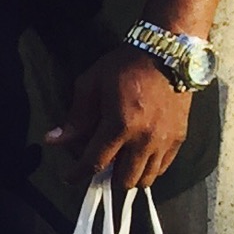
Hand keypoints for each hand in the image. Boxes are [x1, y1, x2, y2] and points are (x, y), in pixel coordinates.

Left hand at [47, 44, 193, 190]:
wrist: (167, 53)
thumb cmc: (125, 66)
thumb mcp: (91, 85)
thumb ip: (76, 117)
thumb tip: (54, 140)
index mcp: (120, 125)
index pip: (95, 162)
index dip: (78, 174)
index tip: (68, 178)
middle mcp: (145, 139)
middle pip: (124, 180)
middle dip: (106, 179)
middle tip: (97, 164)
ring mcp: (165, 141)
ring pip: (147, 179)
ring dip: (129, 176)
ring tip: (118, 162)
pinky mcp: (180, 138)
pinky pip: (163, 167)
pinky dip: (149, 169)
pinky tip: (137, 156)